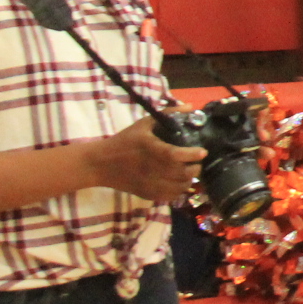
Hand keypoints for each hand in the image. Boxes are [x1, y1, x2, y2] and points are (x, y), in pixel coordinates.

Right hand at [85, 116, 203, 204]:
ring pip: (177, 188)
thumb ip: (169, 114)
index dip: (191, 155)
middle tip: (197, 162)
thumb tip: (190, 106)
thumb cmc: (123, 141)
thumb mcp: (144, 123)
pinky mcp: (144, 193)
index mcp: (150, 149)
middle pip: (180, 173)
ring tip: (190, 172)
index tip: (202, 152)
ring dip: (189, 180)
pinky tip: (179, 183)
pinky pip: (167, 197)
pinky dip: (178, 191)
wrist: (99, 164)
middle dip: (195, 168)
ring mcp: (147, 183)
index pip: (174, 155)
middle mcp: (150, 168)